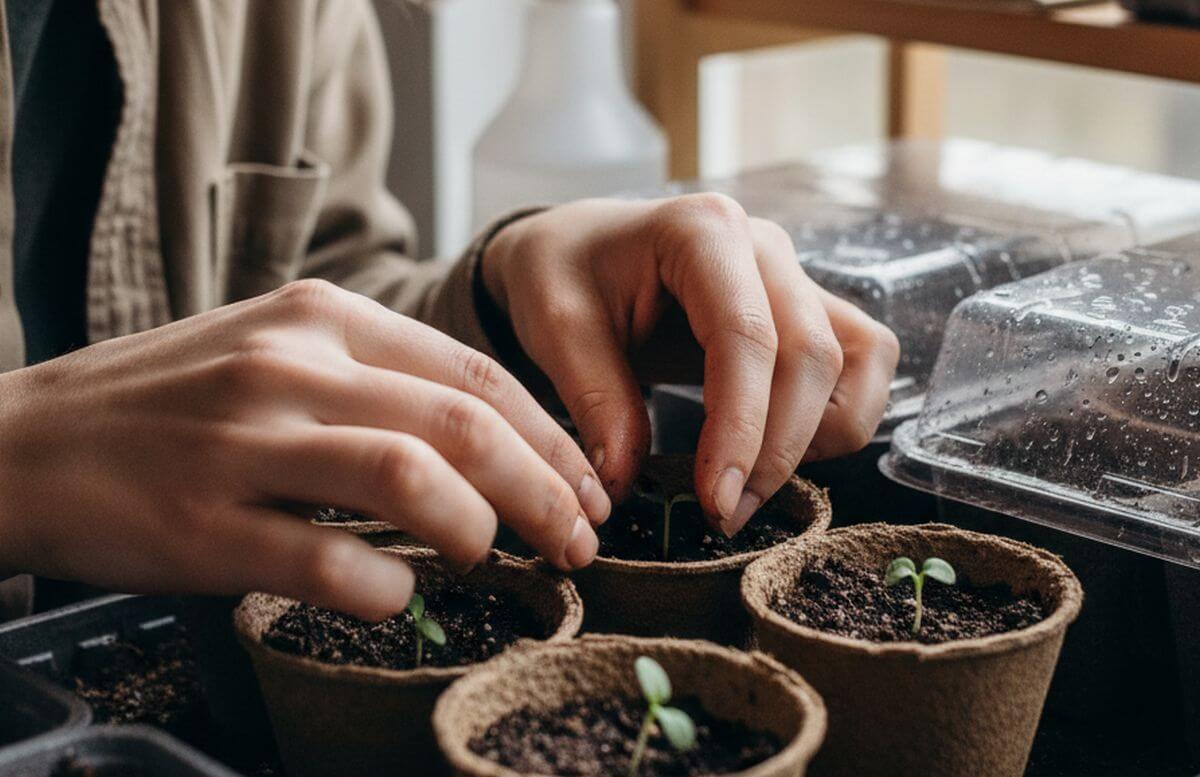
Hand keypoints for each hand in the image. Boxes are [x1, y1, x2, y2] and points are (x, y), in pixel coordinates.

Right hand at [0, 281, 608, 619]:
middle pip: (464, 424)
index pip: (475, 373)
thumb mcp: (276, 349)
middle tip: (581, 540)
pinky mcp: (205, 523)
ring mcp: (245, 442)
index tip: (590, 487)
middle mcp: (290, 364)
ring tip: (494, 557)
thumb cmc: (173, 403)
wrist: (26, 442)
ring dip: (478, 528)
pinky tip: (396, 593)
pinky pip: (329, 563)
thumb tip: (494, 439)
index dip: (552, 437)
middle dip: (546, 490)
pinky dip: (386, 587)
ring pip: (411, 477)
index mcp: (321, 315)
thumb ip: (377, 378)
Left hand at [482, 194, 899, 534]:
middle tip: (724, 513)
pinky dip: (836, 417)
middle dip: (777, 449)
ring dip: (818, 437)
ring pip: (853, 361)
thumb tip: (626, 483)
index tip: (715, 498)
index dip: (741, 426)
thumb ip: (594, 399)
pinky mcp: (806, 310)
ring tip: (750, 486)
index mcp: (702, 231)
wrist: (577, 247)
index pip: (747, 336)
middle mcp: (764, 246)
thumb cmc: (563, 271)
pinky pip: (860, 363)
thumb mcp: (555, 327)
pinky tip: (774, 451)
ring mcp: (794, 275)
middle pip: (812, 355)